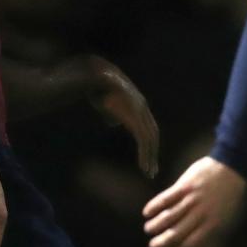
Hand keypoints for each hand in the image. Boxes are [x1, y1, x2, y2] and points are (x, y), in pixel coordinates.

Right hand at [88, 56, 159, 177]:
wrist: (94, 75)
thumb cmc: (96, 87)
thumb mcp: (105, 103)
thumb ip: (112, 113)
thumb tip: (114, 123)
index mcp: (137, 103)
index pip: (148, 126)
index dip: (148, 143)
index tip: (147, 158)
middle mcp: (142, 106)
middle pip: (152, 133)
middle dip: (152, 152)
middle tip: (151, 171)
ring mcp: (140, 110)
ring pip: (150, 138)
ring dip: (150, 156)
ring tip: (148, 171)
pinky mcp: (134, 114)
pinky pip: (143, 138)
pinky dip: (145, 153)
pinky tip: (143, 164)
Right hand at [142, 156, 245, 246]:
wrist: (231, 166)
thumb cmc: (230, 194)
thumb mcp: (228, 216)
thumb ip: (213, 230)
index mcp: (212, 224)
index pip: (191, 244)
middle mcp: (200, 214)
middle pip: (177, 233)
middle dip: (162, 242)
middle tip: (153, 246)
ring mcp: (191, 199)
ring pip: (169, 217)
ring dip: (156, 225)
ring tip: (148, 229)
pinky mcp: (184, 185)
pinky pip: (166, 198)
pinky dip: (154, 206)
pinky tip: (146, 212)